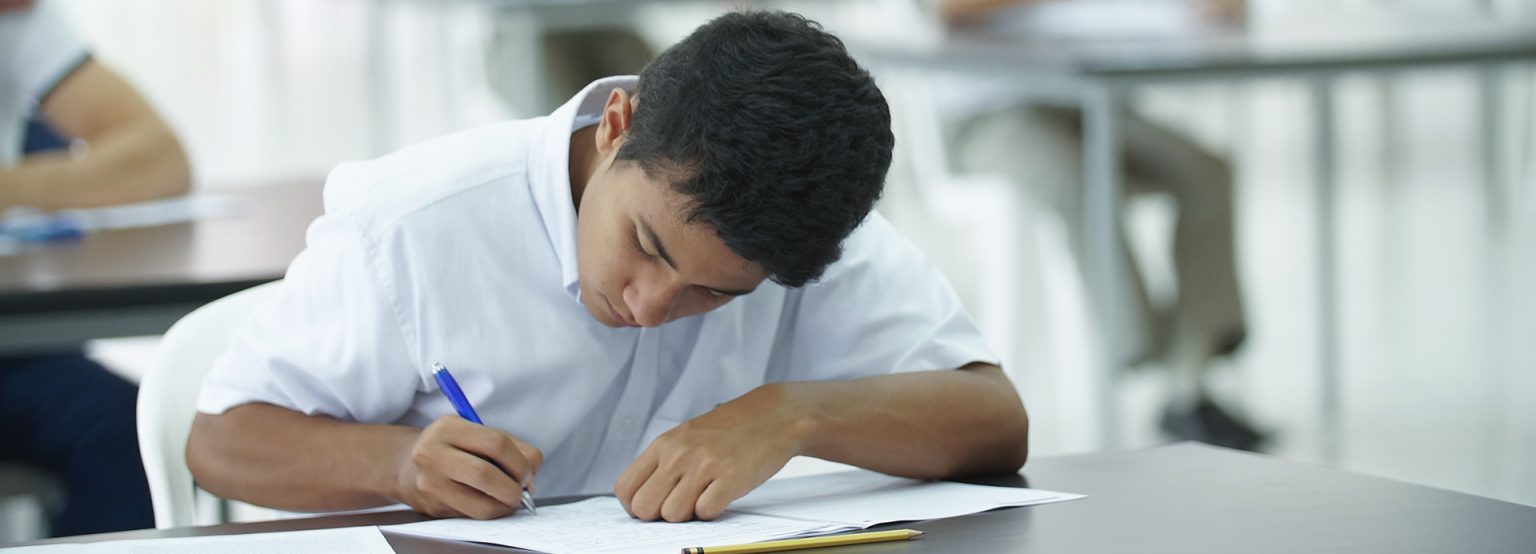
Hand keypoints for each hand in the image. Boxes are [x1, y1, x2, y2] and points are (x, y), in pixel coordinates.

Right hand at [392, 416, 542, 518]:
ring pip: (481, 503)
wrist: (405, 464)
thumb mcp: (473, 432)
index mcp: (448, 427)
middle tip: (522, 488)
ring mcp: (430, 482)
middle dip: (514, 486)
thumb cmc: (450, 446)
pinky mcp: (432, 505)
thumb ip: (507, 447)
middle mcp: (433, 453)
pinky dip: (492, 511)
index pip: (497, 444)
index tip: (529, 471)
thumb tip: (531, 475)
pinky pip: (473, 515)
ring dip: (506, 505)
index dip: (521, 461)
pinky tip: (494, 502)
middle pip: (486, 474)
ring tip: (510, 498)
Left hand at [614, 384, 811, 521]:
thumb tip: (641, 500)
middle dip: (660, 515)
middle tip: (681, 505)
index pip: (626, 488)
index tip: (654, 506)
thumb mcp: (686, 436)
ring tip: (704, 496)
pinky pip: (705, 512)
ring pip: (673, 515)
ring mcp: (704, 465)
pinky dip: (713, 511)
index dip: (636, 506)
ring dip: (688, 515)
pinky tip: (722, 494)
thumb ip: (663, 462)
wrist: (773, 416)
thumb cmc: (729, 431)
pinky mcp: (730, 478)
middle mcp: (679, 454)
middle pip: (645, 508)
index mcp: (663, 444)